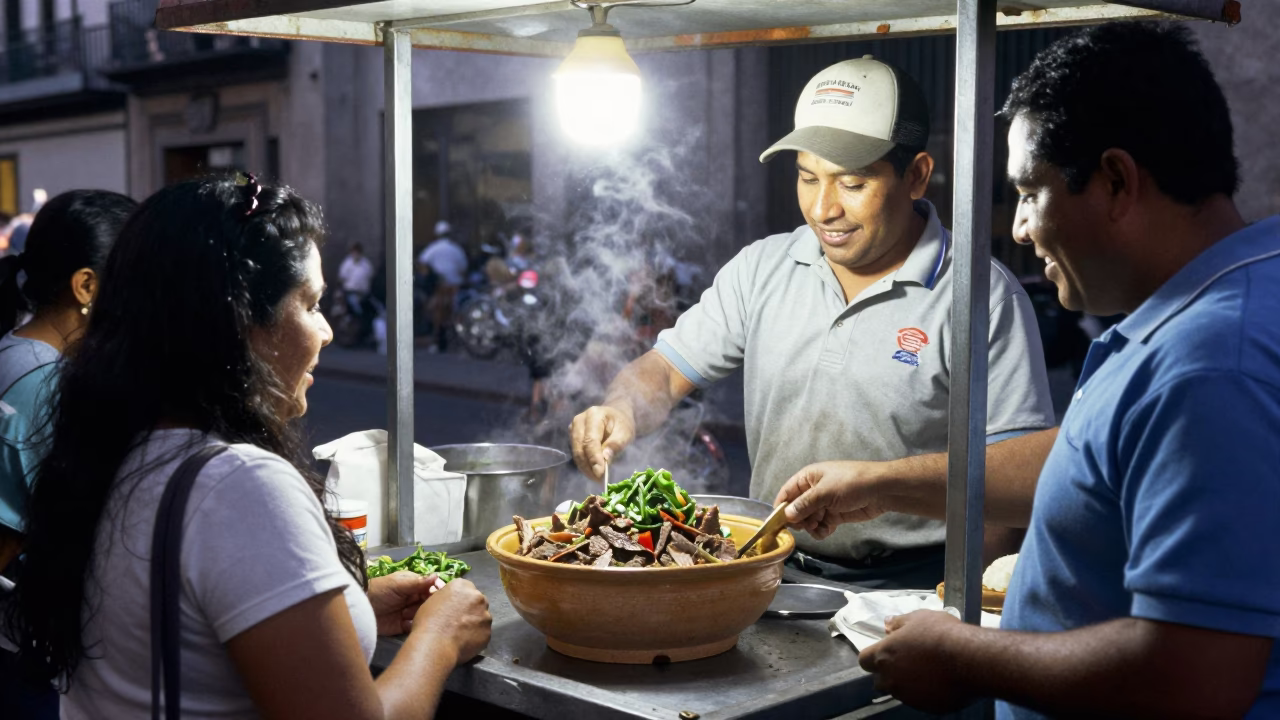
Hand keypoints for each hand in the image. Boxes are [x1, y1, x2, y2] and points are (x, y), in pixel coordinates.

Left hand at [367, 571, 443, 635]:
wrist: (361, 609)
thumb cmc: (379, 591)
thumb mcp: (398, 584)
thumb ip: (418, 582)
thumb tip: (437, 575)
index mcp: (414, 584)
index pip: (431, 587)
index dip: (435, 591)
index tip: (435, 595)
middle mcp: (414, 598)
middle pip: (430, 602)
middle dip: (425, 604)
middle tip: (415, 605)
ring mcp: (410, 612)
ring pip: (424, 614)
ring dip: (416, 614)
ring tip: (403, 614)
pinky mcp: (404, 625)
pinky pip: (415, 626)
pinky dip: (413, 625)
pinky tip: (405, 623)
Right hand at [411, 578, 491, 664]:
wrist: (435, 645)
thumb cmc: (428, 621)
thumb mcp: (432, 601)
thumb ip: (446, 597)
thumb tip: (449, 600)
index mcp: (462, 586)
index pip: (466, 588)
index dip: (460, 599)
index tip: (455, 607)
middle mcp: (478, 597)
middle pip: (477, 601)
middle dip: (471, 609)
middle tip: (459, 620)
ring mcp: (486, 615)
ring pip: (482, 617)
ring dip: (475, 622)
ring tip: (461, 633)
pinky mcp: (488, 632)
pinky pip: (483, 632)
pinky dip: (476, 636)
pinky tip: (465, 642)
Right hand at [569, 405, 635, 480]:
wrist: (615, 416)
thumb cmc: (621, 424)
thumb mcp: (625, 433)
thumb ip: (616, 444)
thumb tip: (605, 459)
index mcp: (594, 415)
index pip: (590, 440)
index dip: (594, 458)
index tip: (600, 474)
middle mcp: (579, 421)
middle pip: (580, 448)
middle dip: (588, 466)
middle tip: (599, 480)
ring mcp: (573, 428)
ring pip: (576, 453)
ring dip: (585, 468)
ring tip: (597, 478)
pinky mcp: (572, 437)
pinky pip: (576, 454)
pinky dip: (584, 464)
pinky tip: (593, 472)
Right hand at [774, 461, 893, 539]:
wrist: (881, 491)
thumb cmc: (852, 483)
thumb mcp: (825, 492)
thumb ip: (805, 504)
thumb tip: (787, 515)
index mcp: (808, 478)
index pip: (787, 492)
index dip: (781, 507)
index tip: (777, 522)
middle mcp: (813, 491)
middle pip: (796, 509)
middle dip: (799, 520)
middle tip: (807, 525)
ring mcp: (824, 504)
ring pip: (808, 520)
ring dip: (811, 527)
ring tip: (820, 527)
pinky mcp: (834, 515)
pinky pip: (821, 526)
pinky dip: (822, 531)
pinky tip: (828, 530)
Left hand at [859, 610, 977, 713]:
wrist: (970, 659)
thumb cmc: (941, 634)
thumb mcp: (918, 618)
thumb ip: (898, 622)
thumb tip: (887, 624)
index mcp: (884, 656)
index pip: (864, 661)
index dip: (873, 656)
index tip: (886, 652)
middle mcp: (891, 680)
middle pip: (880, 680)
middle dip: (889, 673)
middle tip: (907, 662)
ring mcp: (908, 696)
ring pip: (899, 692)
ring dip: (906, 684)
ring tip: (926, 672)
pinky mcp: (925, 708)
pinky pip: (919, 701)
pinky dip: (924, 693)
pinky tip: (938, 683)